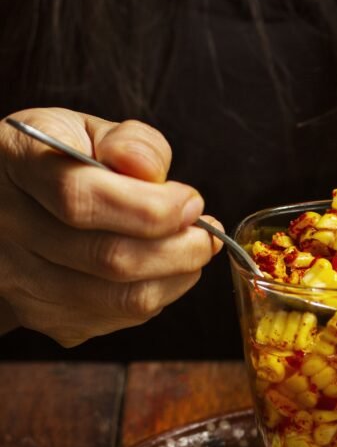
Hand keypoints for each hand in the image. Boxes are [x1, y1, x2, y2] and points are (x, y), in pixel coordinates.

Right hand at [0, 107, 222, 345]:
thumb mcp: (87, 128)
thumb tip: (152, 171)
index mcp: (16, 163)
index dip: (149, 207)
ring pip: (118, 298)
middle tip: (206, 231)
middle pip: (107, 258)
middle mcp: (8, 227)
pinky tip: (161, 269)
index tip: (191, 202)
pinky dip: (156, 296)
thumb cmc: (58, 158)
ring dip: (176, 276)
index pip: (79, 198)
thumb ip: (130, 141)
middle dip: (178, 248)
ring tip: (193, 249)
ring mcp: (19, 280)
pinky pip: (116, 318)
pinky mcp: (42, 315)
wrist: (8, 203)